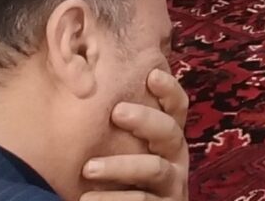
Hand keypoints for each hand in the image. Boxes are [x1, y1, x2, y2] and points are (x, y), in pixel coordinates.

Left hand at [80, 65, 187, 199]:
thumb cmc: (125, 184)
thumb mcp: (129, 153)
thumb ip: (121, 133)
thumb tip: (92, 90)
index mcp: (169, 141)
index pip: (177, 109)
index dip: (169, 90)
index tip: (151, 75)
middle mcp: (175, 159)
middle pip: (169, 132)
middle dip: (145, 119)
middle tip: (115, 112)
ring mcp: (172, 185)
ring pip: (154, 168)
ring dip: (121, 166)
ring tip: (88, 168)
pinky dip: (113, 200)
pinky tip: (87, 198)